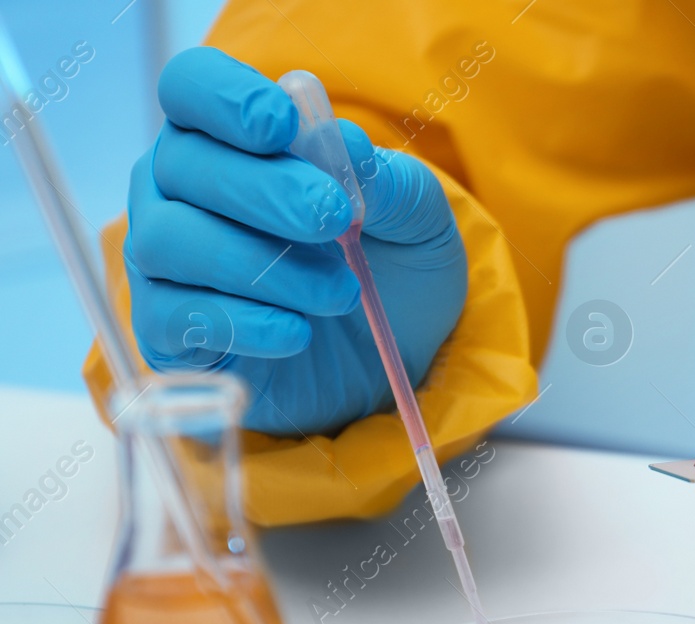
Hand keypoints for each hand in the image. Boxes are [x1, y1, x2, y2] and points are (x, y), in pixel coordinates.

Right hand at [125, 47, 467, 435]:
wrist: (397, 355)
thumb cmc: (394, 266)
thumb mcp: (417, 219)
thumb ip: (387, 180)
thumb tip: (344, 147)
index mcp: (231, 136)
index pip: (191, 86)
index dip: (223, 97)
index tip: (281, 126)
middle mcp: (180, 187)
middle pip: (181, 163)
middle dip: (262, 190)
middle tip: (333, 220)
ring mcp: (166, 258)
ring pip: (168, 240)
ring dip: (259, 265)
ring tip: (339, 293)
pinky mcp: (169, 330)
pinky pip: (171, 315)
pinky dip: (238, 323)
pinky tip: (296, 333)